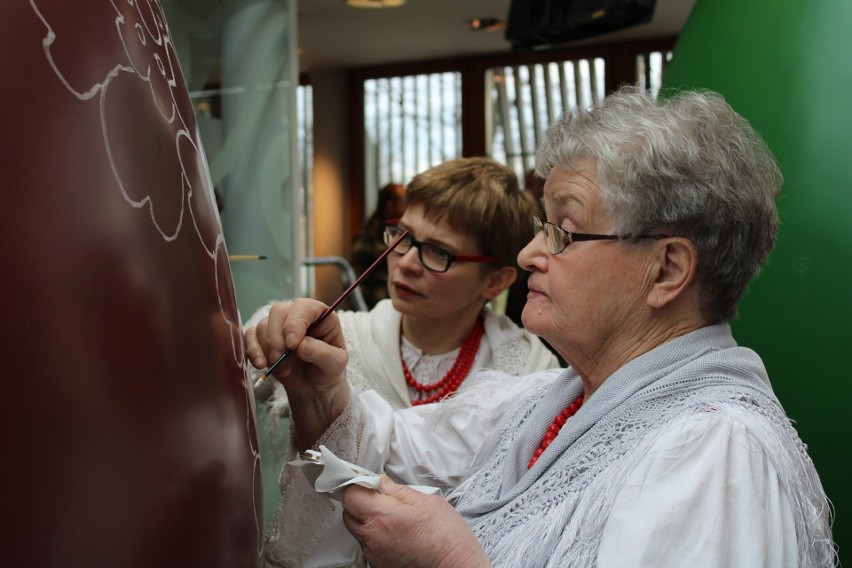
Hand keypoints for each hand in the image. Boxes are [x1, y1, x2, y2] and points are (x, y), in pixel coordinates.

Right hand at [244, 299, 349, 448]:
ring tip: (283, 371)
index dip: (295, 323)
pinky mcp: (263, 339)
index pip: (303, 307)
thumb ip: (322, 353)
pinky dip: (253, 351)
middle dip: (276, 337)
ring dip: (268, 349)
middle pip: (278, 311)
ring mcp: (278, 326)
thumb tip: (300, 346)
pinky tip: (261, 366)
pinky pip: (250, 337)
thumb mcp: (336, 363)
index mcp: (319, 315)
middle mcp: (297, 316)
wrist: (314, 386)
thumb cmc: (327, 369)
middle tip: (280, 359)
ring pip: (263, 325)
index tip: (292, 345)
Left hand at [342, 477, 490, 567]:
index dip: (359, 486)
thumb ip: (397, 490)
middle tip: (382, 500)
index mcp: (383, 516)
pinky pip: (369, 546)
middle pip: (349, 514)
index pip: (351, 495)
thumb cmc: (448, 538)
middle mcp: (373, 538)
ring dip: (369, 521)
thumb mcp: (427, 500)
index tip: (370, 484)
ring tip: (394, 520)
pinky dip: (377, 538)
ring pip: (358, 531)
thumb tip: (380, 482)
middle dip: (361, 503)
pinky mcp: (379, 566)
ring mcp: (374, 555)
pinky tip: (398, 536)